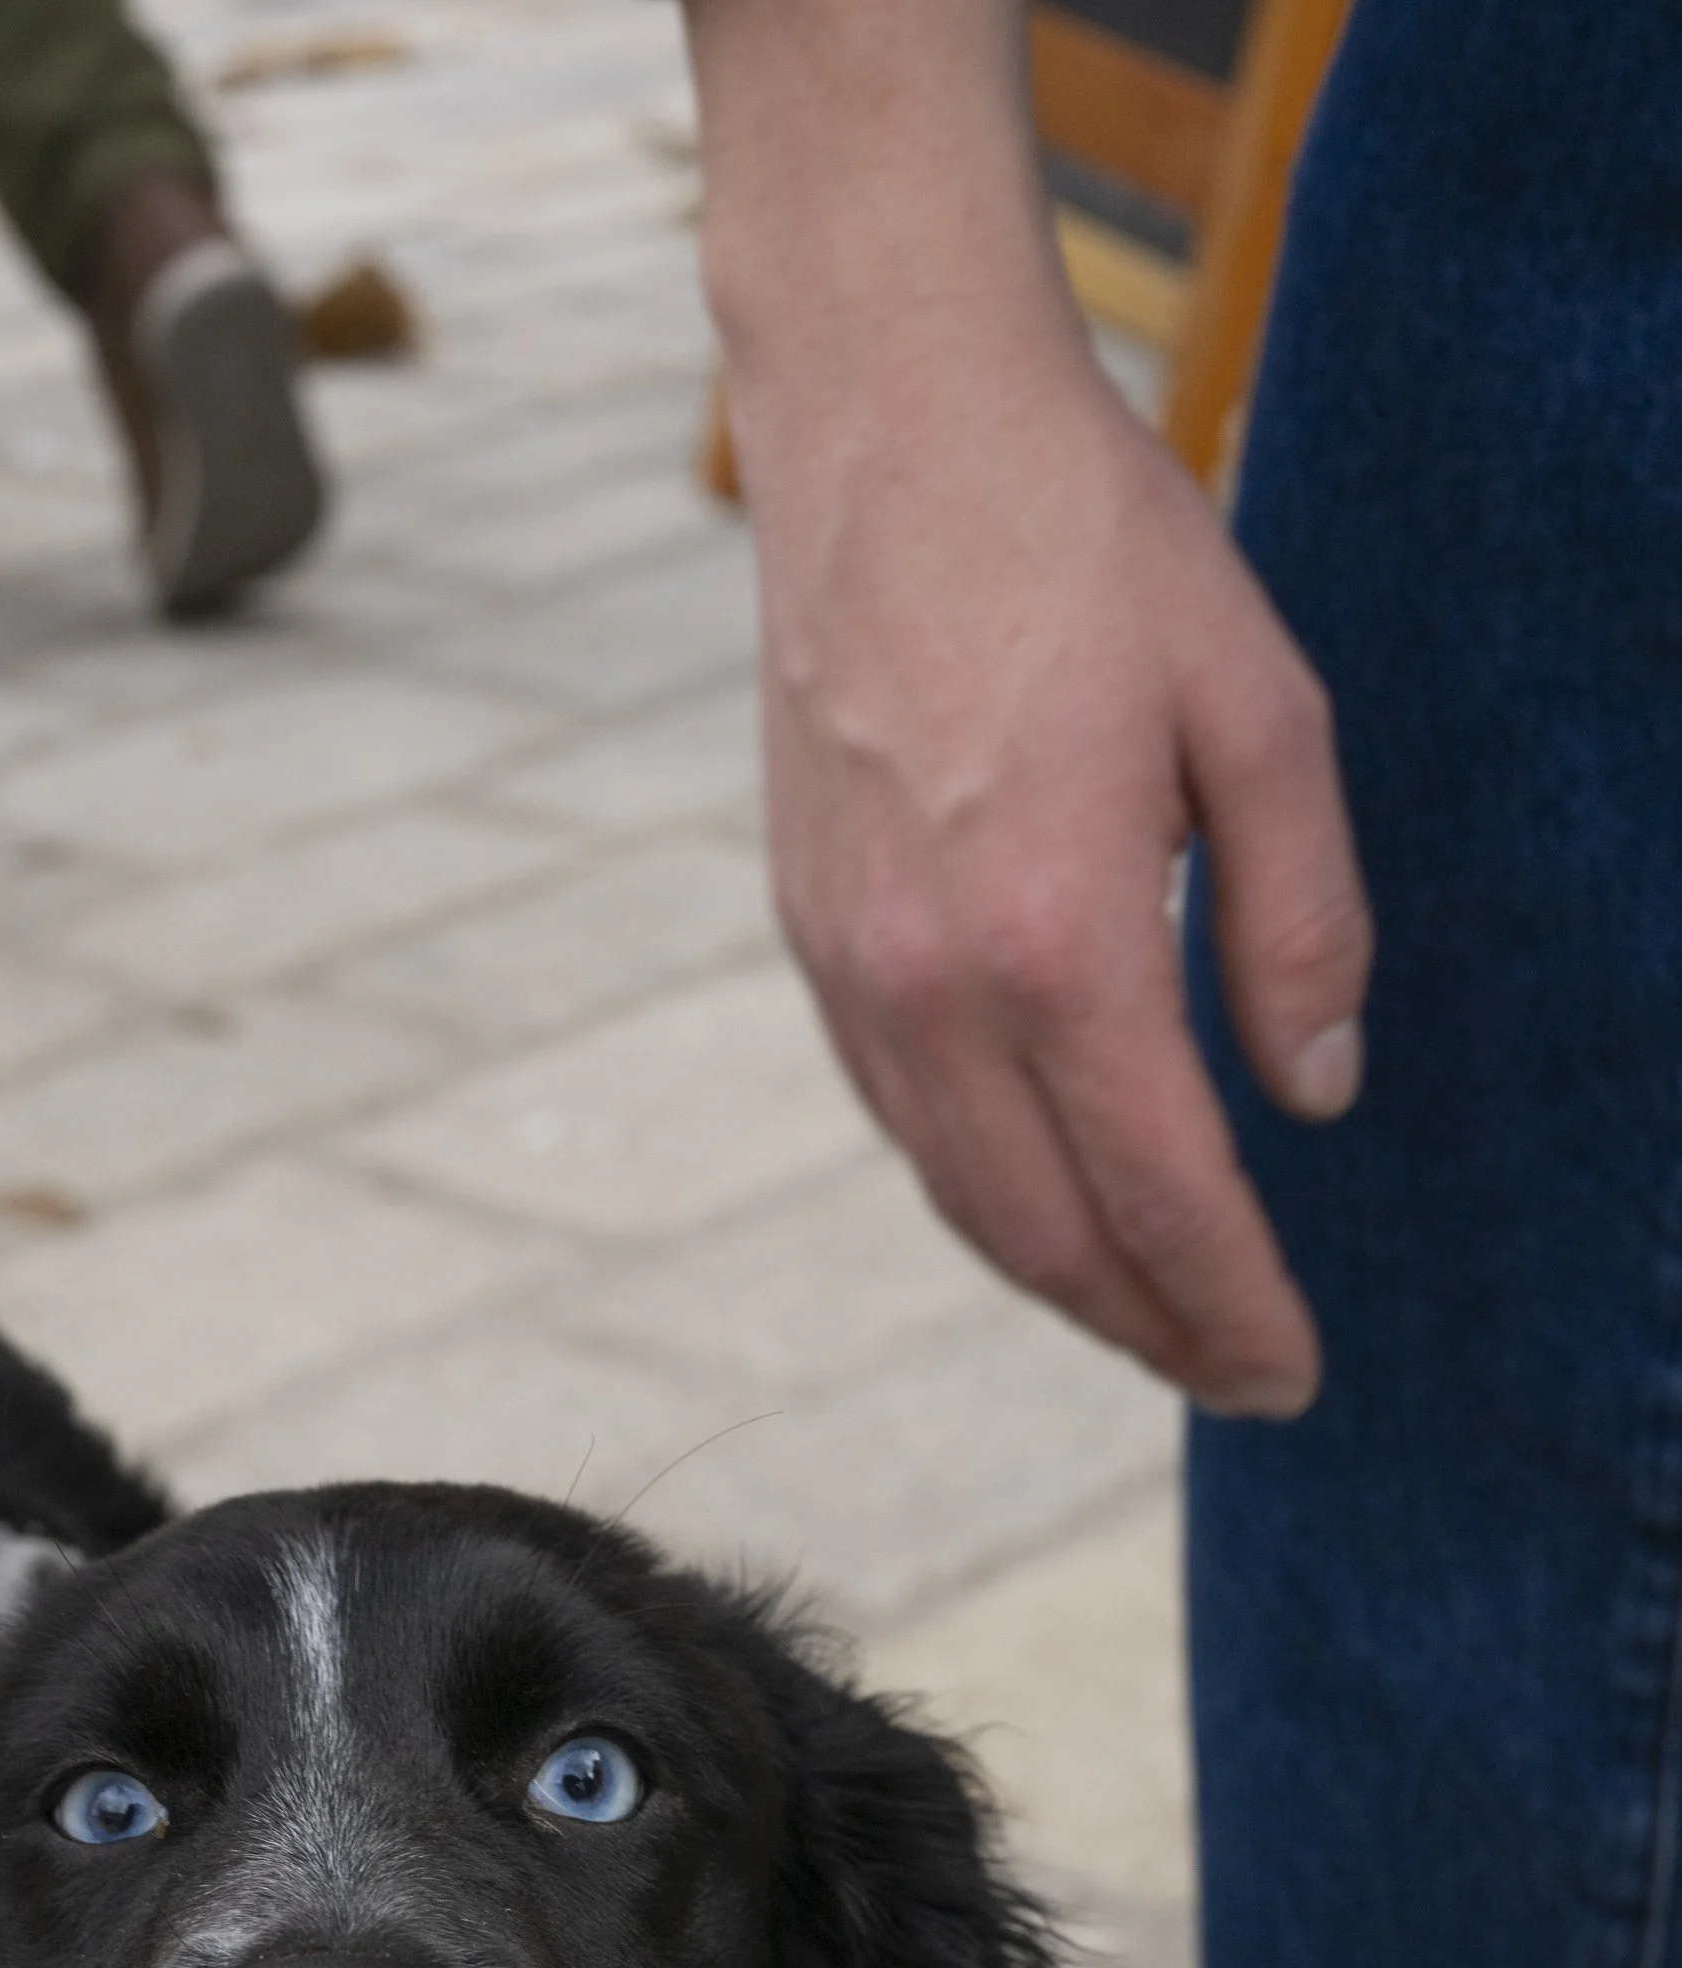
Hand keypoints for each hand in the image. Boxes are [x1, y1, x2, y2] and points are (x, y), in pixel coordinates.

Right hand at [692, 0, 1370, 1414]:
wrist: (889, 428)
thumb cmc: (1089, 546)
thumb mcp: (1262, 710)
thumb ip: (1301, 916)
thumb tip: (1317, 1091)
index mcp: (1057, 937)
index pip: (1160, 1190)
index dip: (1233, 1303)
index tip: (1291, 1371)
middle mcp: (934, 987)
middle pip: (1047, 1235)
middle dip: (1152, 1328)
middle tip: (1238, 1376)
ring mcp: (855, 972)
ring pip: (962, 1197)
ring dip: (1065, 1284)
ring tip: (1154, 1319)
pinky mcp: (814, 939)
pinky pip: (903, 1122)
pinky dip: (985, 1195)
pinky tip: (1048, 1202)